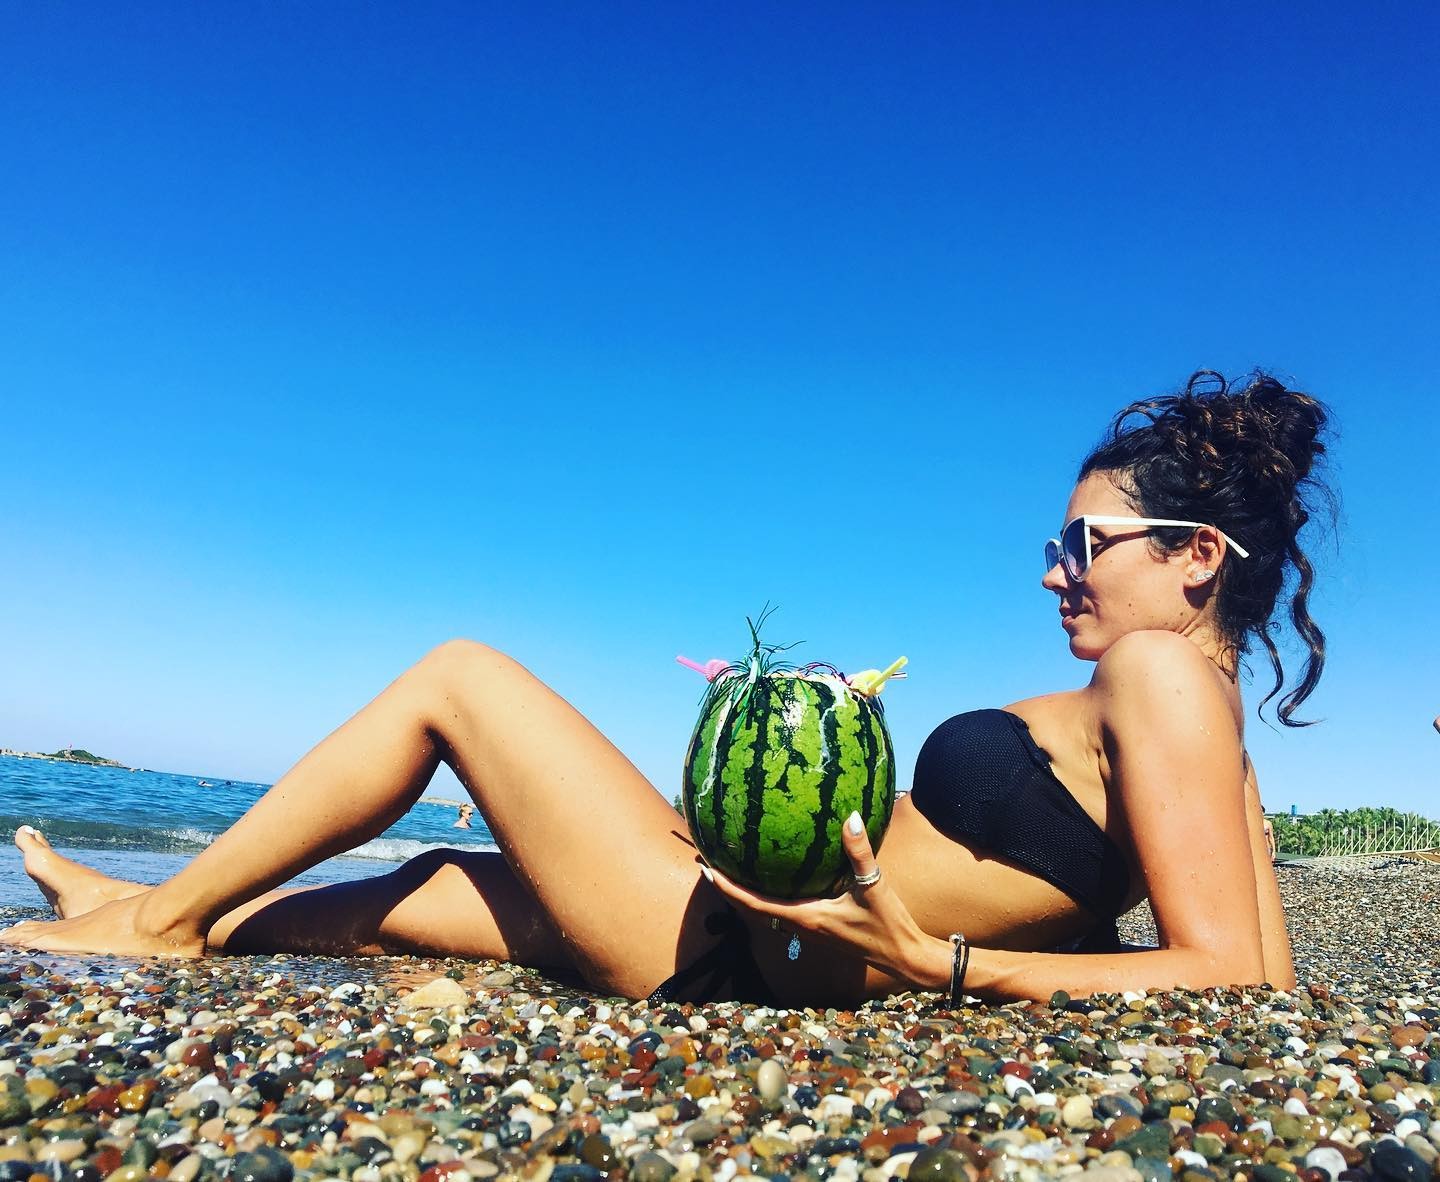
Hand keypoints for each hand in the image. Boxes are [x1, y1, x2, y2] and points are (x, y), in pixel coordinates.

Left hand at [703, 811, 928, 979]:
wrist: (903, 956)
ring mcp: (807, 930)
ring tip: (727, 870)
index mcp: (806, 918)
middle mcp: (800, 927)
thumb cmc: (888, 924)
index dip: (727, 888)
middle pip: (750, 909)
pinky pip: (781, 912)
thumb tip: (850, 817)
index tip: (706, 869)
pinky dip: (765, 897)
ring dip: (743, 894)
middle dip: (726, 889)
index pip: (754, 904)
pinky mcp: (817, 929)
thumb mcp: (875, 886)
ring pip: (764, 913)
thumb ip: (860, 852)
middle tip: (705, 864)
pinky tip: (770, 879)